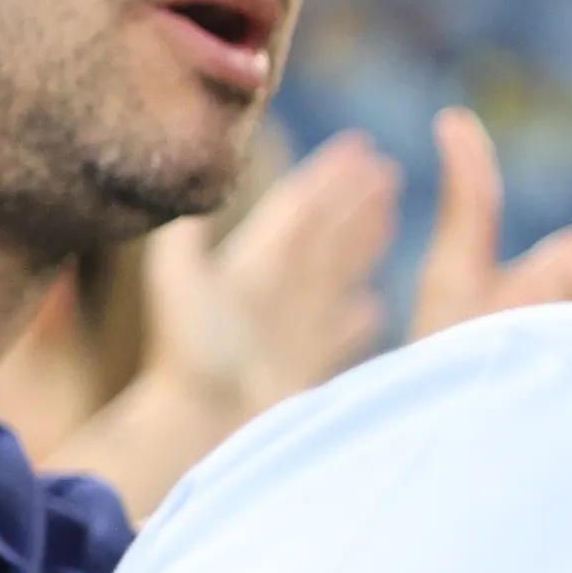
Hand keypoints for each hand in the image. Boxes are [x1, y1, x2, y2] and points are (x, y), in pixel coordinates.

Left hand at [145, 132, 398, 423]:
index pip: (299, 209)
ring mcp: (290, 326)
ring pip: (335, 272)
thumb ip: (185, 242)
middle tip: (387, 170)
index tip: (362, 147)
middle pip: (321, 235)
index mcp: (253, 264)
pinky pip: (335, 331)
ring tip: (390, 215)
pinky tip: (375, 308)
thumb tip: (191, 196)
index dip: (329, 177)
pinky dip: (353, 318)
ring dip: (361, 242)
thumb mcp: (180, 285)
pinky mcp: (301, 363)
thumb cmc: (192, 356)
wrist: (196, 425)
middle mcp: (273, 290)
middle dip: (350, 201)